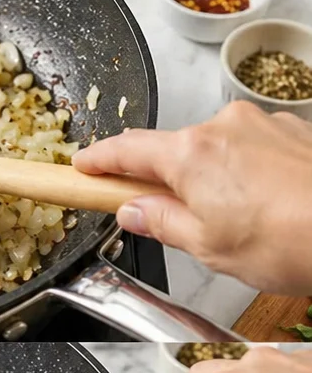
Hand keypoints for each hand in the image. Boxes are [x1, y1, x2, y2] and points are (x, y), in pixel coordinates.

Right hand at [73, 101, 311, 294]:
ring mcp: (261, 125)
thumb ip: (162, 222)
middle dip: (163, 180)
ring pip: (215, 150)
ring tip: (229, 223)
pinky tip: (259, 208)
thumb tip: (134, 211)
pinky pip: (250, 149)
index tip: (82, 168)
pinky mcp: (292, 132)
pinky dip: (243, 173)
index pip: (127, 150)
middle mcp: (223, 127)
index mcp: (191, 153)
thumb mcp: (208, 247)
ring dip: (209, 179)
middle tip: (162, 217)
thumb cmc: (291, 241)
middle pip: (173, 149)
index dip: (99, 161)